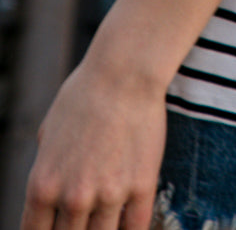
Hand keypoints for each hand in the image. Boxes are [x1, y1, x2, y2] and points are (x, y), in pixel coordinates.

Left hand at [20, 52, 165, 229]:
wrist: (125, 72)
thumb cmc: (84, 95)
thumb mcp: (48, 135)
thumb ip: (48, 171)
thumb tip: (50, 197)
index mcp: (43, 186)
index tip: (55, 228)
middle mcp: (73, 197)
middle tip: (82, 219)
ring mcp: (109, 195)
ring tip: (103, 219)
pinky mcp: (141, 187)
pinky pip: (136, 228)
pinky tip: (127, 225)